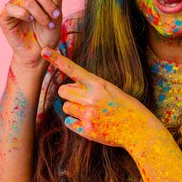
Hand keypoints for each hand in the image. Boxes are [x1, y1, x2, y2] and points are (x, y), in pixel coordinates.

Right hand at [0, 0, 62, 68]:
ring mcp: (11, 5)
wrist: (40, 54)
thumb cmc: (48, 35)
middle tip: (54, 16)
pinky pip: (16, 8)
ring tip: (45, 23)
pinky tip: (29, 23)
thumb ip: (56, 0)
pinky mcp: (5, 16)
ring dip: (40, 12)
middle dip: (47, 1)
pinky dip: (27, 15)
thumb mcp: (57, 15)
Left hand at [40, 47, 159, 148]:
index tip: (43, 51)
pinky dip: (75, 121)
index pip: (72, 69)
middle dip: (69, 93)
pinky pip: (68, 122)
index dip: (56, 59)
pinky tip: (90, 121)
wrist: (138, 128)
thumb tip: (67, 89)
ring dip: (73, 107)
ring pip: (65, 107)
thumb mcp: (109, 89)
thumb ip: (88, 86)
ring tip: (90, 110)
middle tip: (83, 97)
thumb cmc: (124, 106)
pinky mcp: (86, 130)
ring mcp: (88, 116)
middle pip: (62, 91)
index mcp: (98, 84)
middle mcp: (90, 99)